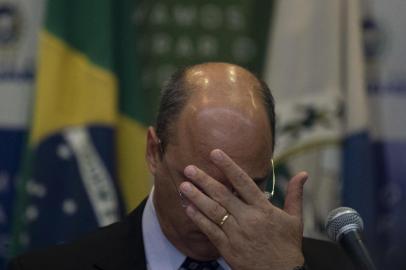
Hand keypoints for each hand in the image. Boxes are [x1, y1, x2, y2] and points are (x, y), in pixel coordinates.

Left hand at [179, 149, 307, 269]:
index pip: (243, 182)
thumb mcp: (295, 219)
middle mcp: (248, 219)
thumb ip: (295, 194)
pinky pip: (210, 230)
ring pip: (213, 211)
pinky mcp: (228, 248)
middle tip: (189, 168)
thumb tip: (303, 174)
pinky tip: (188, 208)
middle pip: (222, 195)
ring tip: (183, 185)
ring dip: (196, 197)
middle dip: (204, 180)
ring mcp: (236, 233)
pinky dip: (198, 219)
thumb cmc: (288, 246)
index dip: (228, 166)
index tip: (215, 153)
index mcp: (263, 209)